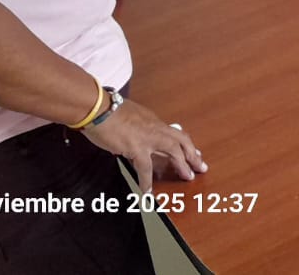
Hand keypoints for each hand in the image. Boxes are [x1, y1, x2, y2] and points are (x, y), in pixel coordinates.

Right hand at [83, 98, 206, 194]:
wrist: (97, 107)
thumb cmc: (106, 109)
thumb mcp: (127, 114)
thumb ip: (134, 126)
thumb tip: (131, 136)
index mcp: (152, 120)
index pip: (175, 133)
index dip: (185, 144)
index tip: (194, 152)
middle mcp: (155, 127)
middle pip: (181, 140)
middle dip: (193, 154)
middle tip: (201, 166)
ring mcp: (148, 137)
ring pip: (173, 151)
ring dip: (182, 165)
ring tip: (187, 177)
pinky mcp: (136, 147)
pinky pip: (145, 168)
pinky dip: (146, 181)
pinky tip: (147, 191)